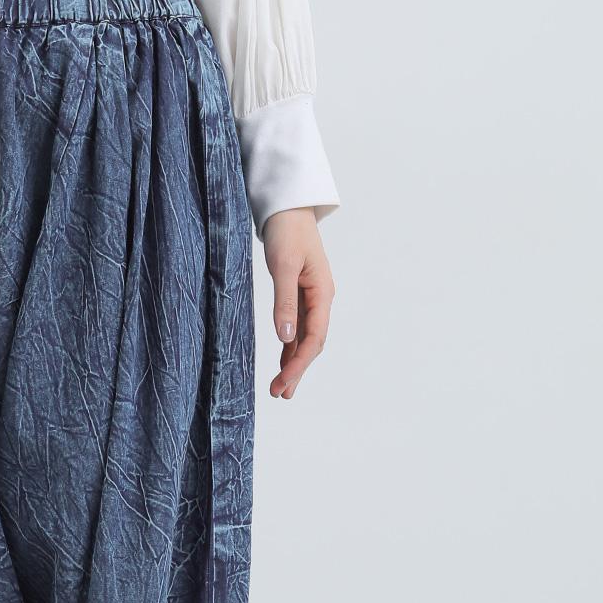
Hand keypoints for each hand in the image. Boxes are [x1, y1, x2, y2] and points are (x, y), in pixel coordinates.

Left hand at [263, 209, 334, 399]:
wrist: (287, 209)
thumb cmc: (286, 233)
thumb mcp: (283, 267)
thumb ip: (284, 302)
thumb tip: (286, 336)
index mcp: (322, 293)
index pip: (314, 338)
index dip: (299, 363)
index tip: (283, 382)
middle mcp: (320, 299)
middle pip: (312, 343)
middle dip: (297, 370)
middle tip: (280, 394)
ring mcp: (311, 298)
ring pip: (304, 339)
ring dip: (293, 363)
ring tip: (282, 389)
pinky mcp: (299, 295)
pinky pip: (297, 328)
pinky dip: (289, 347)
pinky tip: (282, 363)